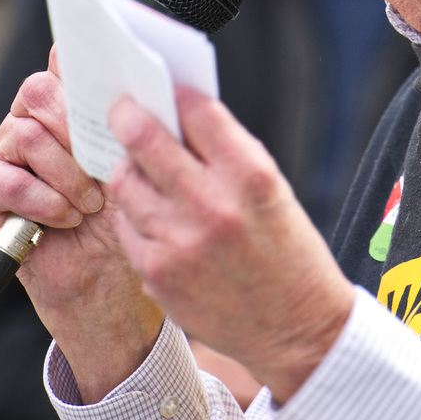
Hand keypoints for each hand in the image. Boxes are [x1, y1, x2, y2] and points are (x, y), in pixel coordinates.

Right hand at [0, 50, 161, 402]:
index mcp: (72, 104)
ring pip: (24, 135)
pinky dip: (39, 200)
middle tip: (103, 166)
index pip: (65, 63)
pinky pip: (0, 178)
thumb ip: (127, 120)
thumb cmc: (129, 218)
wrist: (111, 280)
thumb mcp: (137, 164)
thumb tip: (128, 86)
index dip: (82, 70)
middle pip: (39, 91)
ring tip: (90, 205)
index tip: (106, 89)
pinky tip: (64, 219)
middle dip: (77, 127)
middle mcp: (34, 120)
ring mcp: (6, 152)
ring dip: (65, 173)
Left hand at [108, 89, 355, 403]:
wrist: (298, 329)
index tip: (165, 89)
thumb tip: (179, 114)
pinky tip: (150, 212)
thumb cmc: (288, 252)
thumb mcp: (273, 192)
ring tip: (138, 166)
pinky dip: (133, 212)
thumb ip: (227, 153)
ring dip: (128, 167)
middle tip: (122, 108)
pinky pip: (126, 225)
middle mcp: (212, 206)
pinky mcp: (156, 273)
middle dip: (129, 116)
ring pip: (125, 182)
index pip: (196, 112)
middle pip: (145, 140)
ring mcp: (179, 242)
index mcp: (251, 176)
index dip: (176, 95)